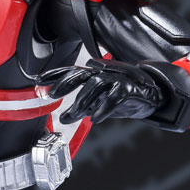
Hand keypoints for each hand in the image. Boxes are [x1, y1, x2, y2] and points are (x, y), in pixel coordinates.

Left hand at [45, 59, 164, 123]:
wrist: (151, 96)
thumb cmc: (123, 97)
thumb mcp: (98, 103)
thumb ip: (81, 108)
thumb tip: (63, 118)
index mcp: (95, 74)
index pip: (71, 70)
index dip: (54, 74)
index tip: (38, 81)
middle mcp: (104, 73)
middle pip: (81, 74)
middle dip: (64, 84)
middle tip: (52, 95)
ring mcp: (117, 79)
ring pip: (95, 85)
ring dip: (83, 101)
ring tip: (76, 114)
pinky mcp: (129, 89)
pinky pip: (114, 97)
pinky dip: (103, 109)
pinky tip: (96, 118)